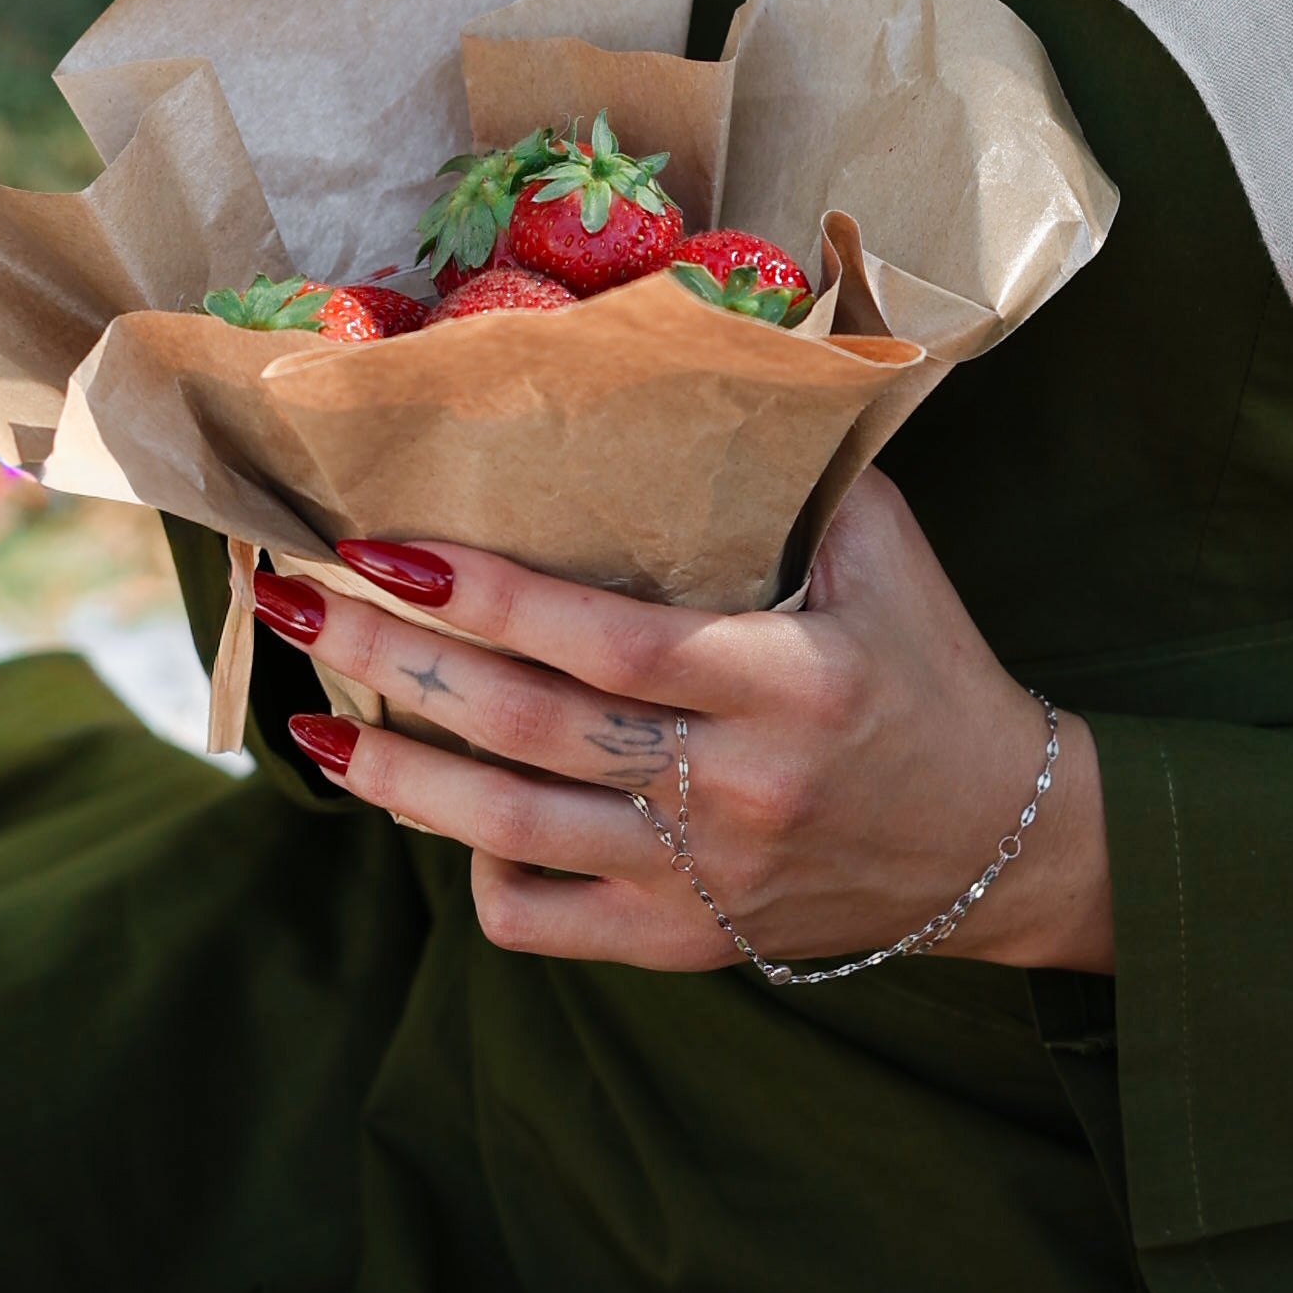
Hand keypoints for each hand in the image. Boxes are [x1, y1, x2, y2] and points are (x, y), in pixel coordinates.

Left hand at [260, 472, 1115, 977]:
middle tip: (291, 602)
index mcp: (785, 684)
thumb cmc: (928, 671)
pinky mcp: (691, 943)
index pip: (611, 640)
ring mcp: (708, 881)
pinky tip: (442, 822)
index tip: (384, 548)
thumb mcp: (889, 555)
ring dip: (397, 780)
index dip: (489, 599)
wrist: (1001, 839)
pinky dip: (480, 875)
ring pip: (517, 835)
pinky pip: (548, 922)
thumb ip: (802, 469)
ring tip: (310, 721)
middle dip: (395, 665)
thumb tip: (712, 350)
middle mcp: (738, 790)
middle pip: (533, 732)